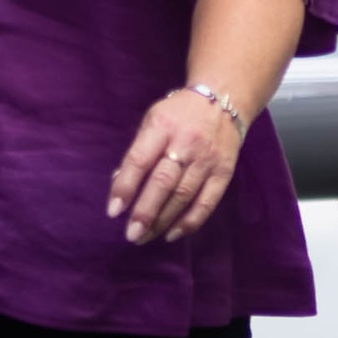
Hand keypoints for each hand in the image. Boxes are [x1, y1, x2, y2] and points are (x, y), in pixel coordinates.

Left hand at [105, 86, 246, 247]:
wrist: (223, 100)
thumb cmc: (178, 114)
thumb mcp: (152, 121)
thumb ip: (138, 152)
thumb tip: (120, 186)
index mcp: (162, 126)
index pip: (140, 160)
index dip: (125, 186)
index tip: (113, 211)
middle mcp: (186, 143)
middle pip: (164, 182)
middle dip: (145, 212)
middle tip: (131, 235)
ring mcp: (207, 159)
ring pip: (184, 196)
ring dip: (163, 221)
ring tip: (145, 238)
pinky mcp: (224, 172)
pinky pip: (207, 202)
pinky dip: (190, 222)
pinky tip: (173, 234)